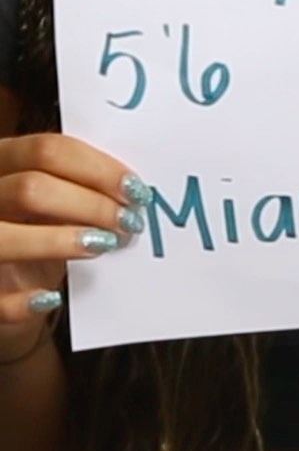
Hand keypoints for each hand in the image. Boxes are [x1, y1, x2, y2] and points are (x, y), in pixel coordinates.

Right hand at [0, 133, 150, 359]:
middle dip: (89, 203)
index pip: (45, 150)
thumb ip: (78, 185)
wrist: (6, 285)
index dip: (95, 168)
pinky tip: (52, 297)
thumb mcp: (51, 199)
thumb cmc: (35, 229)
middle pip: (30, 188)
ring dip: (61, 240)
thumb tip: (129, 188)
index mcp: (1, 161)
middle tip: (128, 221)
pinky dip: (22, 300)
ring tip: (103, 245)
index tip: (133, 187)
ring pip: (4, 235)